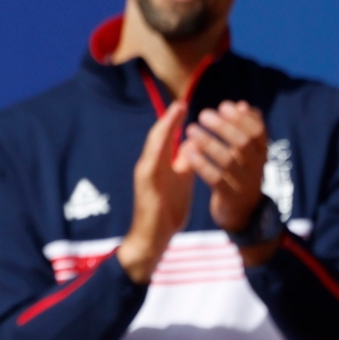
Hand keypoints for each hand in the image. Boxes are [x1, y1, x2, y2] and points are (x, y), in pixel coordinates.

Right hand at [117, 99, 193, 282]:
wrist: (153, 237)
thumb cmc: (167, 210)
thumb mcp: (181, 181)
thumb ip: (185, 162)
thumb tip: (193, 143)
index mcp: (160, 165)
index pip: (167, 138)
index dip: (175, 121)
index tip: (185, 105)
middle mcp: (149, 166)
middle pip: (158, 137)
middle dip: (168, 119)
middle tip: (180, 102)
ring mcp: (145, 175)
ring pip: (153, 146)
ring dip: (163, 128)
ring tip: (174, 113)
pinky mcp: (145, 186)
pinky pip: (152, 163)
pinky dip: (159, 148)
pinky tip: (166, 139)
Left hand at [182, 100, 268, 234]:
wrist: (242, 213)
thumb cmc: (240, 174)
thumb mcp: (247, 152)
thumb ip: (244, 128)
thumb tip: (241, 104)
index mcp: (262, 153)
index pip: (258, 131)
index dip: (241, 117)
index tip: (224, 105)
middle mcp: (257, 167)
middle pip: (243, 143)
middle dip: (223, 126)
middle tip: (203, 114)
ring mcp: (244, 183)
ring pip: (228, 160)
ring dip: (208, 142)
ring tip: (191, 129)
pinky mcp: (230, 197)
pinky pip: (216, 179)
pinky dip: (202, 164)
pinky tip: (189, 152)